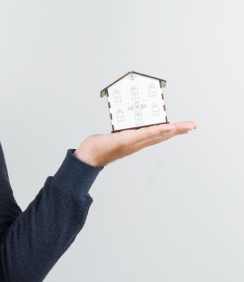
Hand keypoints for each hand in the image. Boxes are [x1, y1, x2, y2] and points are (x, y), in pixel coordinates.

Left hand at [73, 121, 197, 166]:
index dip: (171, 132)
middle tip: (194, 125)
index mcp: (136, 141)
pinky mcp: (128, 139)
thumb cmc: (99, 147)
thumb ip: (121, 131)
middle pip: (162, 136)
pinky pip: (146, 134)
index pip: (158, 135)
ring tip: (187, 126)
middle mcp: (138, 143)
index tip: (185, 128)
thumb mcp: (114, 136)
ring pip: (158, 134)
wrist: (88, 156)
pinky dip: (158, 130)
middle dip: (179, 131)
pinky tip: (168, 127)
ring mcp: (134, 142)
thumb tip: (124, 125)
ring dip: (173, 130)